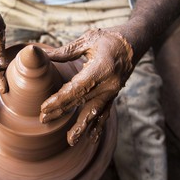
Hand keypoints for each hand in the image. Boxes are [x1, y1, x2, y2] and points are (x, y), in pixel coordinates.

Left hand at [40, 29, 133, 145]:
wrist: (136, 43)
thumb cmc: (110, 38)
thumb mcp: (89, 39)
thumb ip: (66, 51)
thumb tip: (43, 55)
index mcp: (102, 68)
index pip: (76, 89)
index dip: (60, 99)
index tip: (44, 107)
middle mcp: (109, 84)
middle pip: (81, 102)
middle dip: (61, 111)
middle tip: (44, 120)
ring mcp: (113, 92)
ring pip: (94, 112)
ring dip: (81, 126)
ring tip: (71, 141)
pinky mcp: (114, 95)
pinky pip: (105, 113)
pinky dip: (98, 126)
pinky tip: (92, 138)